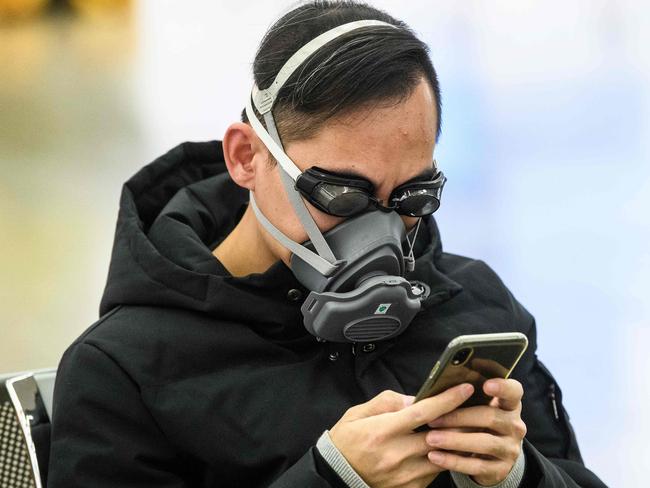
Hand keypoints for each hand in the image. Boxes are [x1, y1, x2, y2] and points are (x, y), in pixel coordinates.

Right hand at [329, 383, 474, 487]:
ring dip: (453, 442)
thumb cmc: (347, 441)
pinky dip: (441, 458)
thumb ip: (387, 402)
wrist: (336, 475)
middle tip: (471, 409)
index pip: (423, 413)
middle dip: (459, 421)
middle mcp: (396, 454)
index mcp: (383, 431)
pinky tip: (441, 449)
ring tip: (460, 429)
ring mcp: (404, 475)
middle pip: (440, 436)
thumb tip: (415, 399)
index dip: (447, 400)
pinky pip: (434, 472)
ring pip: (442, 456)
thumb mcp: (358, 413)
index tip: (465, 389)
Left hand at [424, 378, 526, 485]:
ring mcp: (510, 449)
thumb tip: (436, 392)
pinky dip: (453, 461)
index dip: (502, 387)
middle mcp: (514, 426)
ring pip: (484, 443)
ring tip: (431, 438)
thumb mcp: (477, 408)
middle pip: (490, 417)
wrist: (490, 458)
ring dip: (454, 440)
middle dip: (459, 418)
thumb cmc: (477, 423)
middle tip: (432, 419)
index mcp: (509, 404)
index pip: (513, 391)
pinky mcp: (501, 469)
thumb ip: (466, 398)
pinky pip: (476, 465)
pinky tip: (435, 457)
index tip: (485, 385)